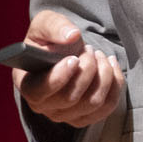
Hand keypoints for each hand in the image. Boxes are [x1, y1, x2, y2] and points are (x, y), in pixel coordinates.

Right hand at [13, 9, 124, 127]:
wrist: (63, 52)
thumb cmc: (50, 40)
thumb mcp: (45, 23)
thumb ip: (54, 26)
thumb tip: (72, 36)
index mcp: (27, 84)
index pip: (40, 91)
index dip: (60, 76)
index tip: (74, 58)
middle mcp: (43, 106)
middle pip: (72, 97)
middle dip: (87, 68)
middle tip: (89, 49)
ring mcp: (65, 116)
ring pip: (93, 102)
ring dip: (103, 74)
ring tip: (98, 55)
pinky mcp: (85, 118)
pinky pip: (108, 106)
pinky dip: (115, 83)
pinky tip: (110, 65)